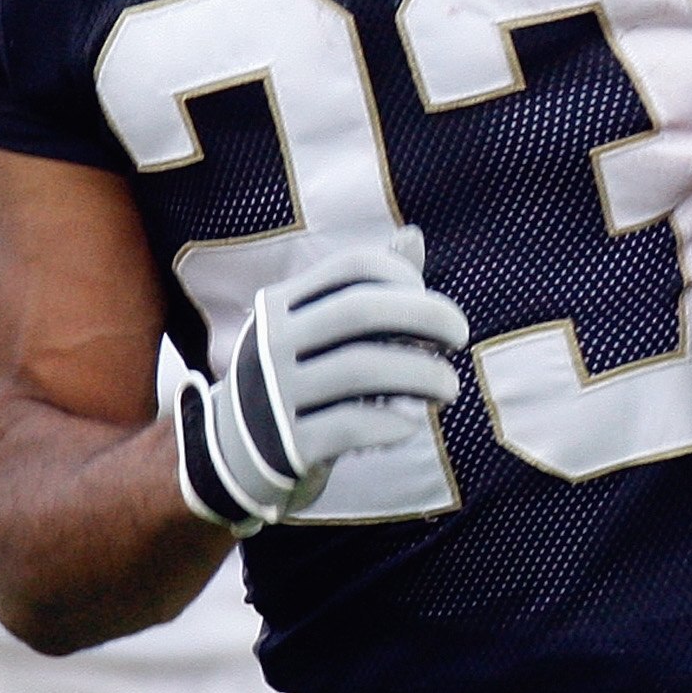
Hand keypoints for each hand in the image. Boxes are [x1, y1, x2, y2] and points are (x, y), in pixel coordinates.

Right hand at [173, 234, 467, 531]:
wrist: (230, 457)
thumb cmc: (297, 381)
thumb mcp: (317, 331)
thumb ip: (363, 289)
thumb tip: (413, 236)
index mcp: (281, 304)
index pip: (353, 266)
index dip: (404, 277)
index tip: (429, 303)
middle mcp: (272, 341)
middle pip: (360, 310)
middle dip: (427, 315)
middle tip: (461, 336)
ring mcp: (274, 393)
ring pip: (361, 367)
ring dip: (424, 374)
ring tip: (449, 387)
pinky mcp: (286, 444)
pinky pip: (351, 424)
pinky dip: (394, 422)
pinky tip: (411, 423)